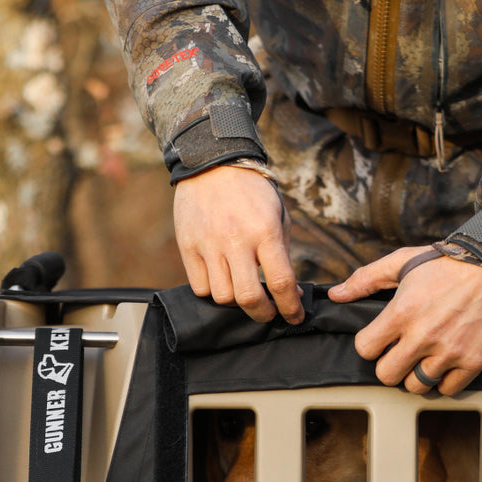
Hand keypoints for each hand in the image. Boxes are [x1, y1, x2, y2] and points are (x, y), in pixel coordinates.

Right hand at [173, 165, 303, 323]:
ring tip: (244, 291)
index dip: (290, 308)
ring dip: (237, 302)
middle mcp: (236, 240)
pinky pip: (200, 287)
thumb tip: (292, 293)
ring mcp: (208, 244)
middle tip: (269, 313)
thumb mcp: (279, 218)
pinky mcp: (187, 246)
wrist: (213, 164)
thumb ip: (283, 256)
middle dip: (263, 314)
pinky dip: (214, 291)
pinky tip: (224, 280)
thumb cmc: (253, 193)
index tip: (294, 317)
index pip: (281, 283)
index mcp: (265, 232)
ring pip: (222, 296)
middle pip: (248, 298)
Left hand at [328, 246, 481, 395]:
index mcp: (402, 312)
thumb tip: (336, 294)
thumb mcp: (403, 261)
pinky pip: (449, 389)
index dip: (370, 345)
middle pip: (387, 375)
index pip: (365, 349)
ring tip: (424, 358)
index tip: (381, 340)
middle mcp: (423, 336)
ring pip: (417, 386)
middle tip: (401, 354)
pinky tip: (446, 364)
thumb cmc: (449, 262)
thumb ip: (365, 279)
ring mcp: (449, 351)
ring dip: (417, 375)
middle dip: (390, 365)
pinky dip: (445, 380)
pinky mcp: (474, 360)